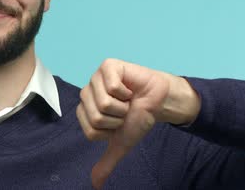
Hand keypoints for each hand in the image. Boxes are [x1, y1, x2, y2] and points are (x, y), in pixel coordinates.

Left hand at [76, 58, 199, 188]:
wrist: (159, 102)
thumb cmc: (138, 117)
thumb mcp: (122, 143)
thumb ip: (107, 161)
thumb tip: (95, 184)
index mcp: (85, 109)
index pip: (91, 130)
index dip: (110, 130)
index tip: (119, 122)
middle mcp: (87, 92)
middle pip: (96, 117)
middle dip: (117, 118)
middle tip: (125, 110)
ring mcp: (96, 77)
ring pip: (103, 103)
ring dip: (123, 106)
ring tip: (128, 99)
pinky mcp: (108, 65)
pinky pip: (112, 86)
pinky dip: (126, 92)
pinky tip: (130, 88)